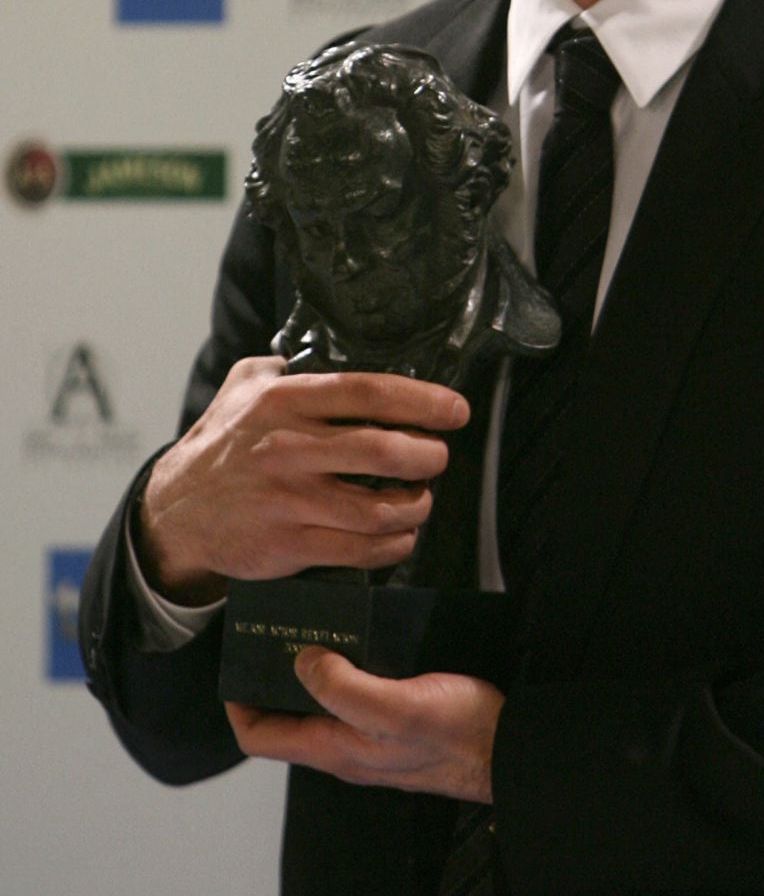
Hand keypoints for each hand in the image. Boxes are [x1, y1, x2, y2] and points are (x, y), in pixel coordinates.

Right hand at [136, 356, 468, 603]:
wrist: (176, 513)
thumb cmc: (222, 445)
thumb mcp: (243, 387)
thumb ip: (285, 364)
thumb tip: (330, 346)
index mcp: (284, 401)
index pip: (366, 392)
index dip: (421, 400)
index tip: (455, 409)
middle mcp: (288, 448)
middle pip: (383, 450)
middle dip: (428, 455)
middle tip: (437, 456)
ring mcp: (289, 500)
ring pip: (379, 507)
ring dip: (417, 505)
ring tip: (421, 497)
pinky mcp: (289, 545)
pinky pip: (361, 549)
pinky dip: (394, 544)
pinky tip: (400, 534)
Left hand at [226, 650, 501, 800]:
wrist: (509, 745)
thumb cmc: (457, 733)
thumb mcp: (395, 707)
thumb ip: (344, 688)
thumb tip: (302, 661)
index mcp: (335, 748)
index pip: (259, 738)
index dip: (236, 705)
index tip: (232, 665)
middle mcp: (346, 745)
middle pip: (285, 719)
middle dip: (271, 679)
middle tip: (272, 632)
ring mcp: (371, 733)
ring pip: (320, 703)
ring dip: (309, 669)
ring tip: (311, 625)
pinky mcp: (397, 717)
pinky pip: (354, 693)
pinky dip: (345, 666)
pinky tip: (361, 637)